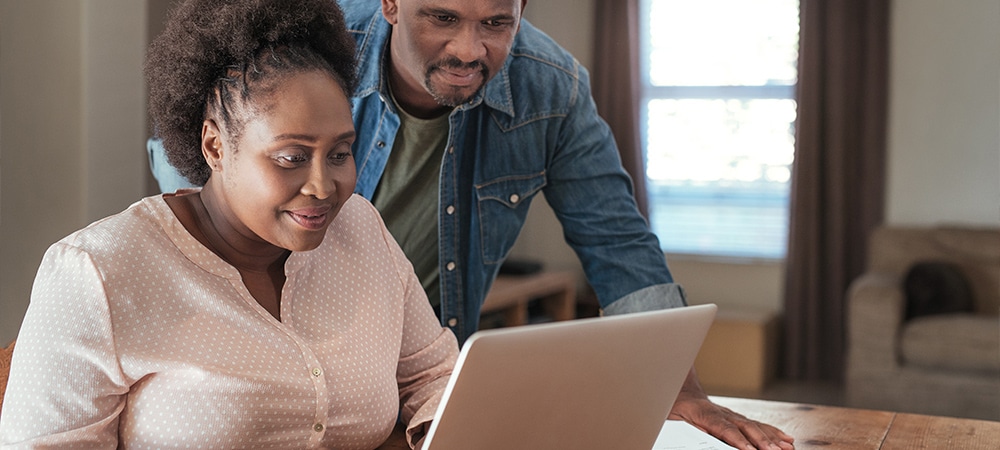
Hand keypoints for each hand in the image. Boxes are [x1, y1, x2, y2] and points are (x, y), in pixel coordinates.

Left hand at [668, 368, 794, 449]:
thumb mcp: (673, 421)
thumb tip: (698, 440)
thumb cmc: (676, 409)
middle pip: (745, 427)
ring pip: (755, 426)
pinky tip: (786, 439)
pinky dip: (773, 432)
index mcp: (705, 414)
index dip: (738, 440)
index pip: (725, 429)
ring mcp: (732, 414)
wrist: (681, 391)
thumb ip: (688, 432)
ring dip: (772, 438)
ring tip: (787, 448)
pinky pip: (758, 424)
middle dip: (762, 441)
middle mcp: (723, 413)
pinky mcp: (738, 418)